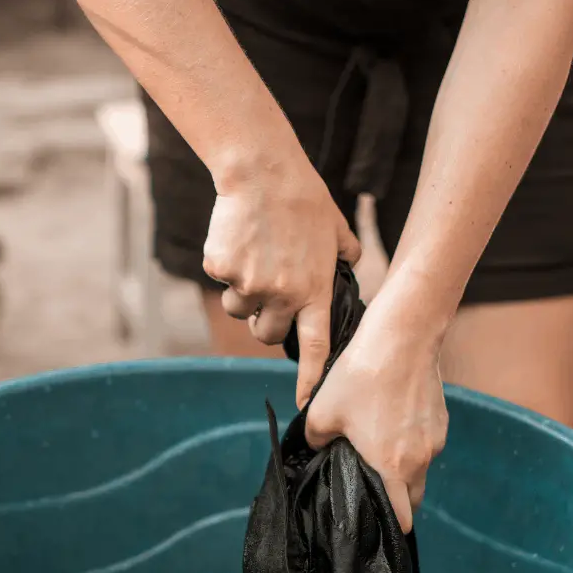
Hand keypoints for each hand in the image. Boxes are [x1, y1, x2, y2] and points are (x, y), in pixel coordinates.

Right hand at [202, 161, 361, 406]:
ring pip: (240, 308)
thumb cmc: (302, 196)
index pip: (316, 346)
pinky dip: (225, 265)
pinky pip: (221, 281)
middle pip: (267, 333)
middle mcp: (283, 294)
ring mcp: (250, 284)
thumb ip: (345, 254)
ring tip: (255, 252)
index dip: (310, 377)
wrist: (262, 171)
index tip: (305, 402)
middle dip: (266, 319)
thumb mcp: (336, 228)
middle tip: (269, 287)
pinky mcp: (222, 270)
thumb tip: (352, 264)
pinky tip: (238, 237)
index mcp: (315, 289)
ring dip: (243, 291)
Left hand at [304, 277, 448, 532]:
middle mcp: (421, 459)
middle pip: (413, 499)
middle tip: (368, 488)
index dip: (387, 525)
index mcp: (393, 467)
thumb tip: (315, 448)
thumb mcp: (321, 411)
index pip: (401, 517)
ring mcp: (434, 439)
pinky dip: (411, 446)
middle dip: (394, 501)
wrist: (403, 335)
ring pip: (420, 470)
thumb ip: (315, 441)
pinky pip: (426, 445)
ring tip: (376, 450)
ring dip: (402, 470)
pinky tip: (390, 424)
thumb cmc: (361, 375)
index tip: (372, 523)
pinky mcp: (440, 420)